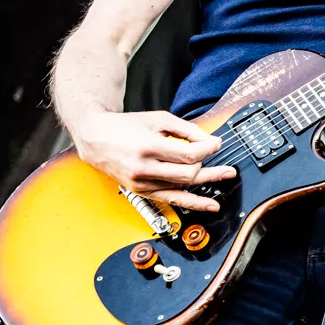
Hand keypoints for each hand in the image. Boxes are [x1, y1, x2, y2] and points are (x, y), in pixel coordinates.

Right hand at [71, 110, 237, 211]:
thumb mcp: (158, 119)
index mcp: (148, 147)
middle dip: (211, 170)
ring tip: (225, 179)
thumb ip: (186, 129)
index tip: (218, 144)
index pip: (188, 155)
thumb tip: (210, 140)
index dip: (208, 150)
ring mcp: (141, 183)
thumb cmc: (127, 126)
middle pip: (187, 174)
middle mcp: (144, 169)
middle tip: (228, 166)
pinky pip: (171, 199)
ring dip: (206, 184)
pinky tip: (209, 204)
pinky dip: (192, 202)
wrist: (96, 138)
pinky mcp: (141, 191)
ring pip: (182, 188)